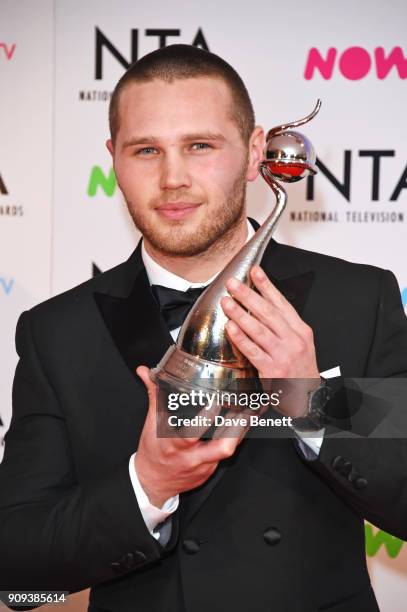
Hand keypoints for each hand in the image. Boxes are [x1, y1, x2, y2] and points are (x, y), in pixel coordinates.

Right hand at [134, 366, 246, 507]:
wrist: (153, 483)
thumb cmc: (153, 452)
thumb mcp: (151, 424)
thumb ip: (154, 395)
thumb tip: (145, 372)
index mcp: (175, 445)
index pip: (194, 432)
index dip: (208, 416)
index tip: (216, 400)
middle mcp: (192, 458)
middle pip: (223, 448)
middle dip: (237, 428)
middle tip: (245, 408)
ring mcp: (204, 467)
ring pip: (229, 450)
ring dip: (240, 431)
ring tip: (248, 412)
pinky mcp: (210, 472)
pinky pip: (225, 455)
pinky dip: (233, 439)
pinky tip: (239, 425)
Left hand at [221, 265, 319, 417]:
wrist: (309, 398)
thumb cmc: (301, 369)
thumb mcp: (301, 343)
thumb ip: (284, 325)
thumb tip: (263, 304)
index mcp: (301, 331)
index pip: (282, 303)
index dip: (267, 286)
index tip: (255, 271)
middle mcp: (293, 340)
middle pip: (268, 313)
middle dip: (248, 296)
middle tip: (233, 284)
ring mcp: (283, 355)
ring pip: (258, 329)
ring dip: (240, 314)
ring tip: (226, 302)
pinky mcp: (272, 370)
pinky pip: (252, 350)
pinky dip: (241, 338)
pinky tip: (231, 327)